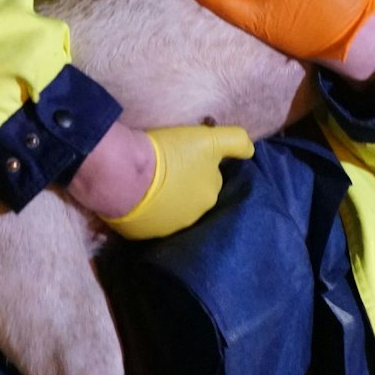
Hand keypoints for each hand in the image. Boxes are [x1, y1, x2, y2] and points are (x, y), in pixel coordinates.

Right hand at [100, 125, 254, 239]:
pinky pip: (147, 220)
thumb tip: (251, 151)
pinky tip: (135, 195)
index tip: (184, 158)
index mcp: (209, 196)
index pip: (209, 180)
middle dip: (183, 186)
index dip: (198, 167)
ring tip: (148, 182)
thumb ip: (235, 142)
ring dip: (163, 198)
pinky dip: (144, 210)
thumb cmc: (168, 153)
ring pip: (169, 210)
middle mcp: (192, 218)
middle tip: (166, 169)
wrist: (124, 173)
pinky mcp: (142, 235)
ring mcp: (166, 229)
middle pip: (191, 197)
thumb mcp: (207, 139)